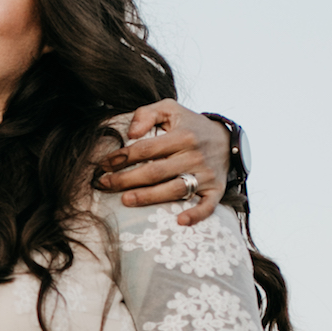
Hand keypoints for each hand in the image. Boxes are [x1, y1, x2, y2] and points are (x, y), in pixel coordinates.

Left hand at [95, 101, 226, 224]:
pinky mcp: (216, 190)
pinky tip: (179, 221)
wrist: (227, 140)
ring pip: (174, 190)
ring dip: (149, 197)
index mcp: (183, 136)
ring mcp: (206, 175)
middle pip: (155, 172)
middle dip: (126, 179)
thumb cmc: (190, 125)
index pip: (146, 148)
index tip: (104, 164)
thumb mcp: (170, 109)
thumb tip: (131, 133)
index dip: (122, 157)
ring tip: (125, 200)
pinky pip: (207, 206)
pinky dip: (195, 214)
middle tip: (104, 184)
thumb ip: (147, 114)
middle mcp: (194, 156)